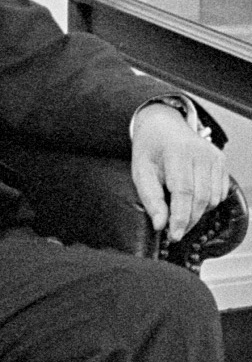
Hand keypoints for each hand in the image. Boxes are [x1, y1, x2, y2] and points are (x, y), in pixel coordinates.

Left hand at [131, 103, 228, 241]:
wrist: (163, 125)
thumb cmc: (150, 149)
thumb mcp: (141, 171)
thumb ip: (151, 198)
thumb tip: (160, 224)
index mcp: (177, 152)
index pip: (183, 192)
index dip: (180, 217)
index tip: (174, 235)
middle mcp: (200, 153)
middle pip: (200, 198)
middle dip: (188, 220)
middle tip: (175, 232)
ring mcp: (214, 156)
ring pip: (212, 198)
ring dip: (198, 213)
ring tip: (181, 213)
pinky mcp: (221, 161)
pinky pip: (220, 192)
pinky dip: (207, 203)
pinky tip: (192, 199)